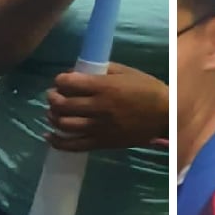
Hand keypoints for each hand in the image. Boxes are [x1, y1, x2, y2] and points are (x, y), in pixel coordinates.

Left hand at [43, 63, 166, 152]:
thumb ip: (101, 69)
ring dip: (52, 116)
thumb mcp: (126, 72)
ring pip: (64, 124)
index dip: (59, 80)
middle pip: (62, 104)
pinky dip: (57, 141)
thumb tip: (77, 71)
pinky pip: (73, 145)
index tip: (60, 80)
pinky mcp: (101, 143)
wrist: (165, 116)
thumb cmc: (146, 90)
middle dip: (52, 97)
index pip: (69, 83)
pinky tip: (49, 135)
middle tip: (53, 95)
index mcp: (104, 87)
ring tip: (53, 112)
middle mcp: (98, 107)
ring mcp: (99, 127)